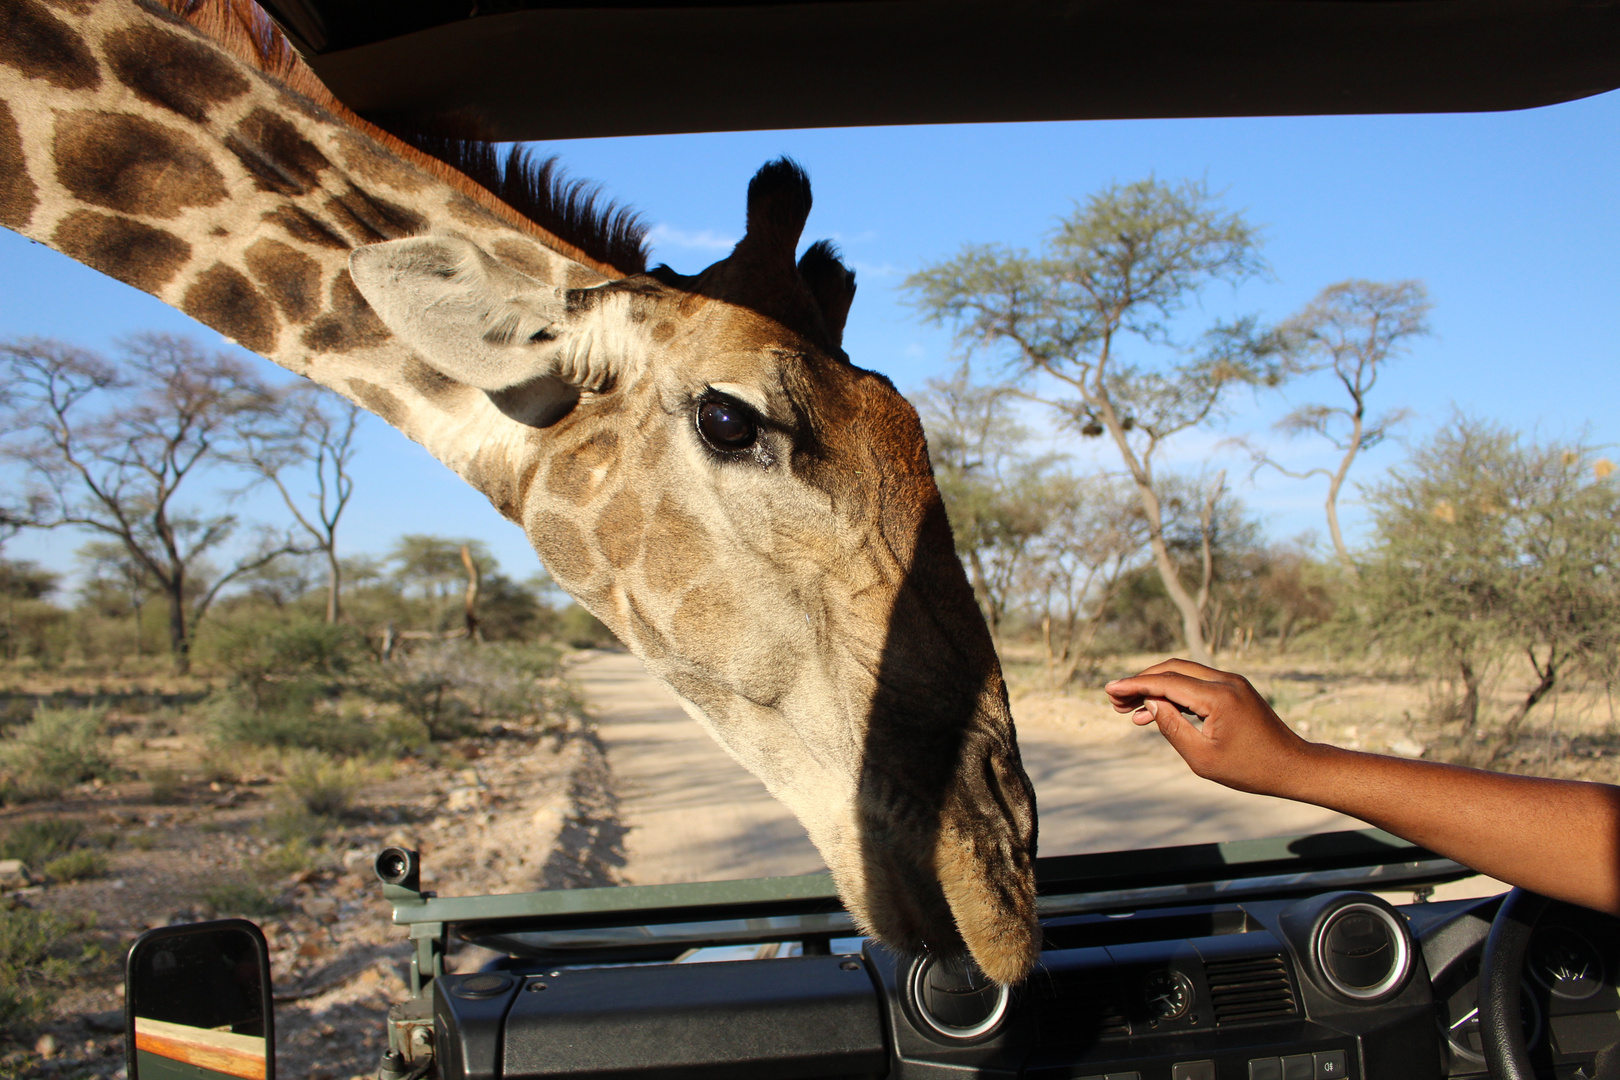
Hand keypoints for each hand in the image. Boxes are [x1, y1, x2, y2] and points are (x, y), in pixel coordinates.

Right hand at [1104, 658, 1317, 796]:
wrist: (1293, 767)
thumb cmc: (1250, 769)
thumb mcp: (1202, 758)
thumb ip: (1172, 727)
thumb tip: (1151, 703)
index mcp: (1219, 697)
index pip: (1167, 682)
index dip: (1135, 685)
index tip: (1110, 690)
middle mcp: (1226, 682)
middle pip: (1173, 670)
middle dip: (1141, 683)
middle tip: (1115, 700)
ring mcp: (1232, 683)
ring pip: (1184, 675)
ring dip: (1156, 687)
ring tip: (1129, 710)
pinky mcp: (1235, 690)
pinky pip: (1197, 685)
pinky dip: (1174, 694)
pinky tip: (1156, 712)